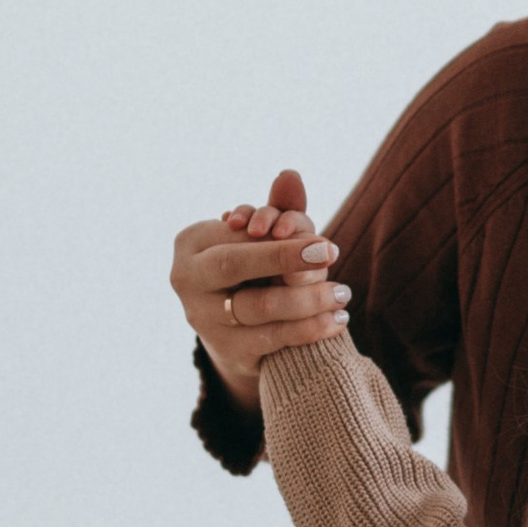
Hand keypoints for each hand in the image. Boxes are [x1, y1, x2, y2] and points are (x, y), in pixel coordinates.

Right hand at [169, 168, 351, 408]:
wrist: (241, 327)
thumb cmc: (256, 267)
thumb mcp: (264, 237)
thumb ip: (279, 209)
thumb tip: (290, 175)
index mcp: (191, 242)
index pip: (236, 235)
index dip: (278, 238)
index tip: (322, 243)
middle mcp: (186, 280)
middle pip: (235, 265)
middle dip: (285, 258)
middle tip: (331, 253)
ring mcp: (202, 319)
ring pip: (257, 307)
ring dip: (307, 299)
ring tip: (342, 293)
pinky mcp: (226, 351)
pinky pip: (271, 341)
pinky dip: (308, 330)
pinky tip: (336, 321)